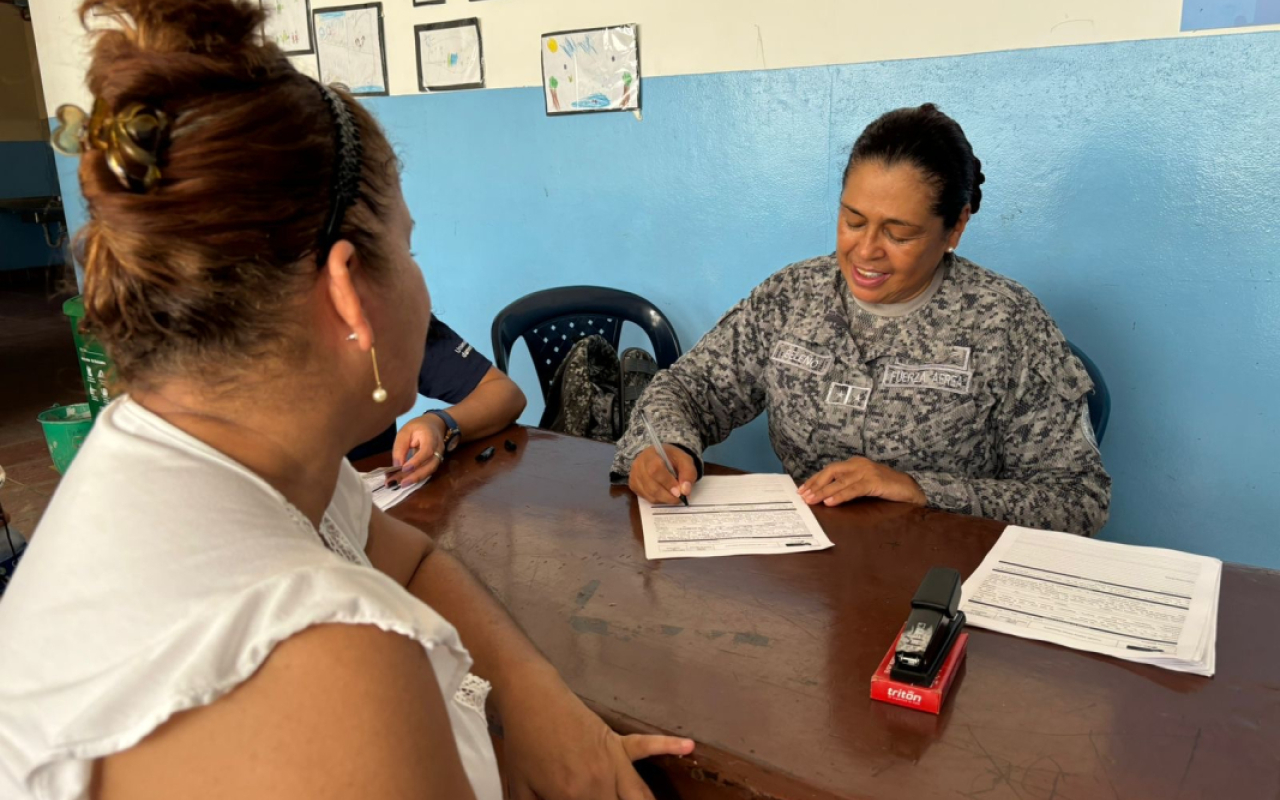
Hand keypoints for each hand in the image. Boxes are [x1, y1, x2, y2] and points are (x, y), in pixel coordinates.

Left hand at [391, 414, 446, 486]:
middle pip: (431, 466)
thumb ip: (400, 447)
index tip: (404, 468)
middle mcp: (438, 449)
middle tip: (401, 484)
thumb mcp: (405, 432)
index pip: (427, 451)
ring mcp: (439, 457)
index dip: (416, 461)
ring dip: (415, 479)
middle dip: (416, 476)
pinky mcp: (435, 463)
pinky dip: (417, 477)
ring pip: (429, 471)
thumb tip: (397, 466)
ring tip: (401, 484)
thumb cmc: (417, 427)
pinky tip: (406, 481)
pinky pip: (427, 472)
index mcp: (431, 437)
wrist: (433, 425)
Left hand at [498, 666, 694, 799]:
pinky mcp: (617, 743)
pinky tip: (688, 746)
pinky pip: (647, 746)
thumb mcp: (520, 789)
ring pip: (641, 797)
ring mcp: (613, 763)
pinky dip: (669, 745)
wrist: (532, 701)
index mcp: (572, 799)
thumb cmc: (523, 745)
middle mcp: (600, 785)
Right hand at [628, 444, 697, 504]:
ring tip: (674, 496)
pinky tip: (665, 495)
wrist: (661, 457)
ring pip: (649, 494)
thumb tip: (685, 491)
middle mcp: (638, 465)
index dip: (667, 482)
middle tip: (679, 498)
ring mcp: (634, 476)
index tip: (679, 492)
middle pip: (651, 485)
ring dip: (664, 499)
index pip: (656, 469)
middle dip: (667, 495)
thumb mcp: (685, 461)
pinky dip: (658, 500)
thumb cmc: (673, 459)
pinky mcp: (633, 485)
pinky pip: (646, 498)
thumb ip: (688, 473)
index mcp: (651, 454)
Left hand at [798, 456, 925, 506]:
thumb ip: (848, 486)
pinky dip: (840, 496)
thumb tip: (826, 497)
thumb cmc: (885, 488)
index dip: (814, 480)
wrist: (910, 489)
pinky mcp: (874, 481)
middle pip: (831, 472)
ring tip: (812, 500)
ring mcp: (867, 471)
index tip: (802, 490)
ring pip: (840, 481)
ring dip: (823, 491)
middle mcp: (859, 464)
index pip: (829, 470)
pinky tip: (830, 502)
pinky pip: (853, 489)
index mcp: (854, 464)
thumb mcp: (863, 485)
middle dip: (815, 484)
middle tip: (803, 496)